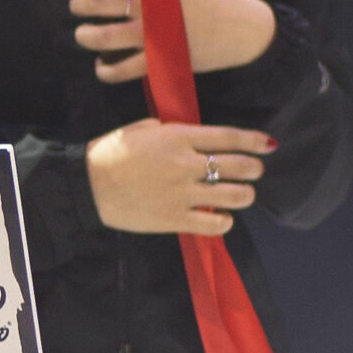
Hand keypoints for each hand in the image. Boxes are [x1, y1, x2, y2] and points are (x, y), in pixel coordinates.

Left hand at [48, 0, 275, 79]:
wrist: (246, 29)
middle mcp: (152, 5)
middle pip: (97, 2)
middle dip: (78, 4)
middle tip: (78, 6)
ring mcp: (155, 35)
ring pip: (102, 36)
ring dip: (84, 35)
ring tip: (85, 34)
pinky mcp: (161, 61)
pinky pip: (121, 70)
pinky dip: (104, 70)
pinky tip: (101, 65)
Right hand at [85, 117, 272, 235]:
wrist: (85, 185)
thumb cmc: (111, 153)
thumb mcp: (142, 129)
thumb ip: (174, 131)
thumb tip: (198, 137)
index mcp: (177, 137)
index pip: (230, 137)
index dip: (255, 141)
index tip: (267, 145)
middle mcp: (185, 163)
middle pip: (240, 165)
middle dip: (254, 168)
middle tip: (253, 171)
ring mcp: (182, 193)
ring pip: (237, 195)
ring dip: (244, 194)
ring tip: (239, 194)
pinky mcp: (175, 219)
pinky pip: (217, 223)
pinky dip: (225, 219)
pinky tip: (219, 215)